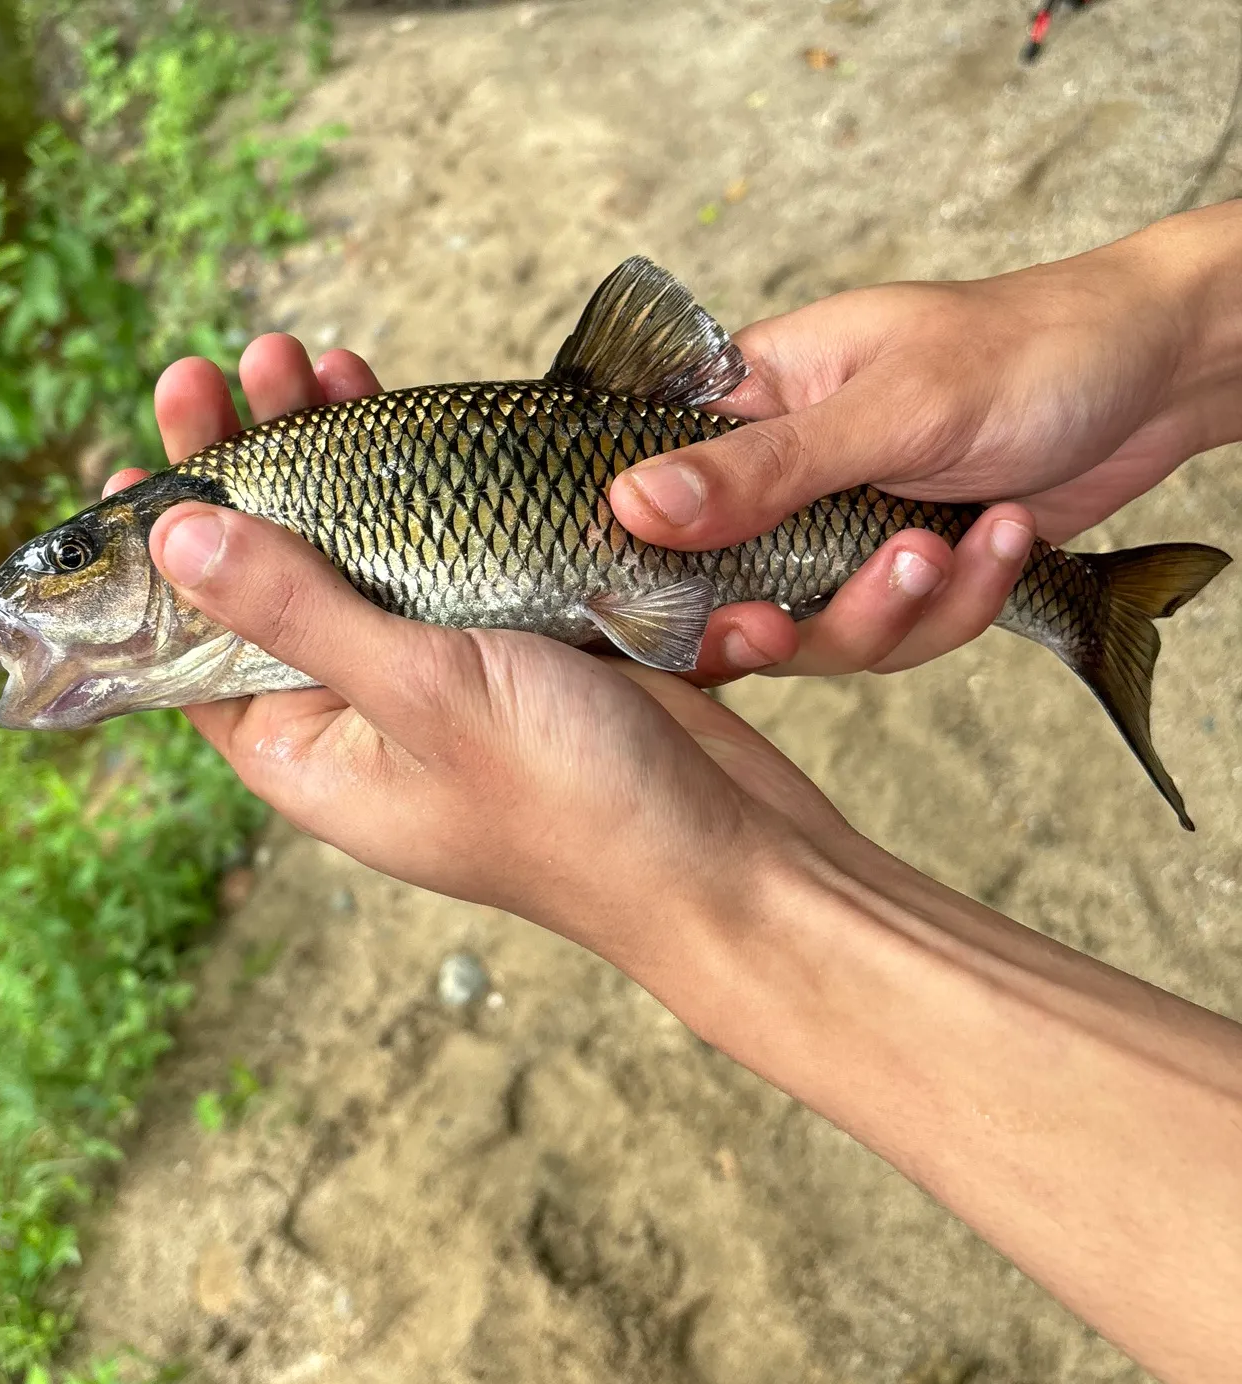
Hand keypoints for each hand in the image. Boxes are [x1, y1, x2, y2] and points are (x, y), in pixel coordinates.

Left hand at [108, 341, 851, 995]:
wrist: (731, 862)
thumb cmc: (572, 804)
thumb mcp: (421, 695)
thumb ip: (298, 610)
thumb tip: (174, 536)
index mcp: (309, 754)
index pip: (197, 639)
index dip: (169, 541)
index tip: (155, 437)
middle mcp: (362, 721)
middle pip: (279, 582)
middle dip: (258, 470)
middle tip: (246, 362)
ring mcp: (441, 684)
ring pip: (364, 559)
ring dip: (340, 463)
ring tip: (319, 362)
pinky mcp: (513, 652)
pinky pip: (444, 560)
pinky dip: (424, 489)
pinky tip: (413, 420)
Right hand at [611, 224, 1215, 678]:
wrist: (1154, 376)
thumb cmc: (1025, 349)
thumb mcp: (887, 407)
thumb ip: (760, 468)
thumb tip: (631, 503)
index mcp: (747, 406)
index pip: (652, 498)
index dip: (661, 572)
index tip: (715, 608)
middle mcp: (778, 479)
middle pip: (728, 594)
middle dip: (796, 621)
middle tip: (828, 611)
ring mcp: (838, 533)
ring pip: (819, 632)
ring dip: (898, 608)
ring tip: (960, 545)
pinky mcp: (898, 572)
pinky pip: (898, 633)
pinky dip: (959, 603)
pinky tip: (1006, 538)